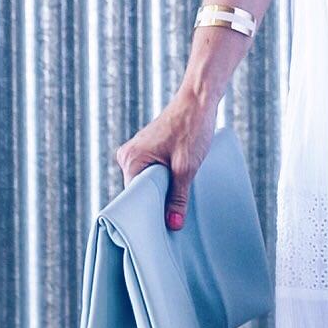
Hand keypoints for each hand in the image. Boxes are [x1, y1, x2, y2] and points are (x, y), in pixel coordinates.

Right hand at [113, 88, 221, 231]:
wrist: (199, 100)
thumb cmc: (192, 129)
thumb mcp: (186, 168)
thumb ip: (178, 198)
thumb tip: (173, 224)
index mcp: (131, 160)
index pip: (134, 198)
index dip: (149, 213)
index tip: (162, 227)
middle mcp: (128, 155)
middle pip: (140, 191)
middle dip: (157, 203)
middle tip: (174, 217)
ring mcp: (137, 151)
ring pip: (148, 182)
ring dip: (163, 191)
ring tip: (178, 200)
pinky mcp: (148, 148)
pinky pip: (152, 172)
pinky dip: (164, 180)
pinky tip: (178, 185)